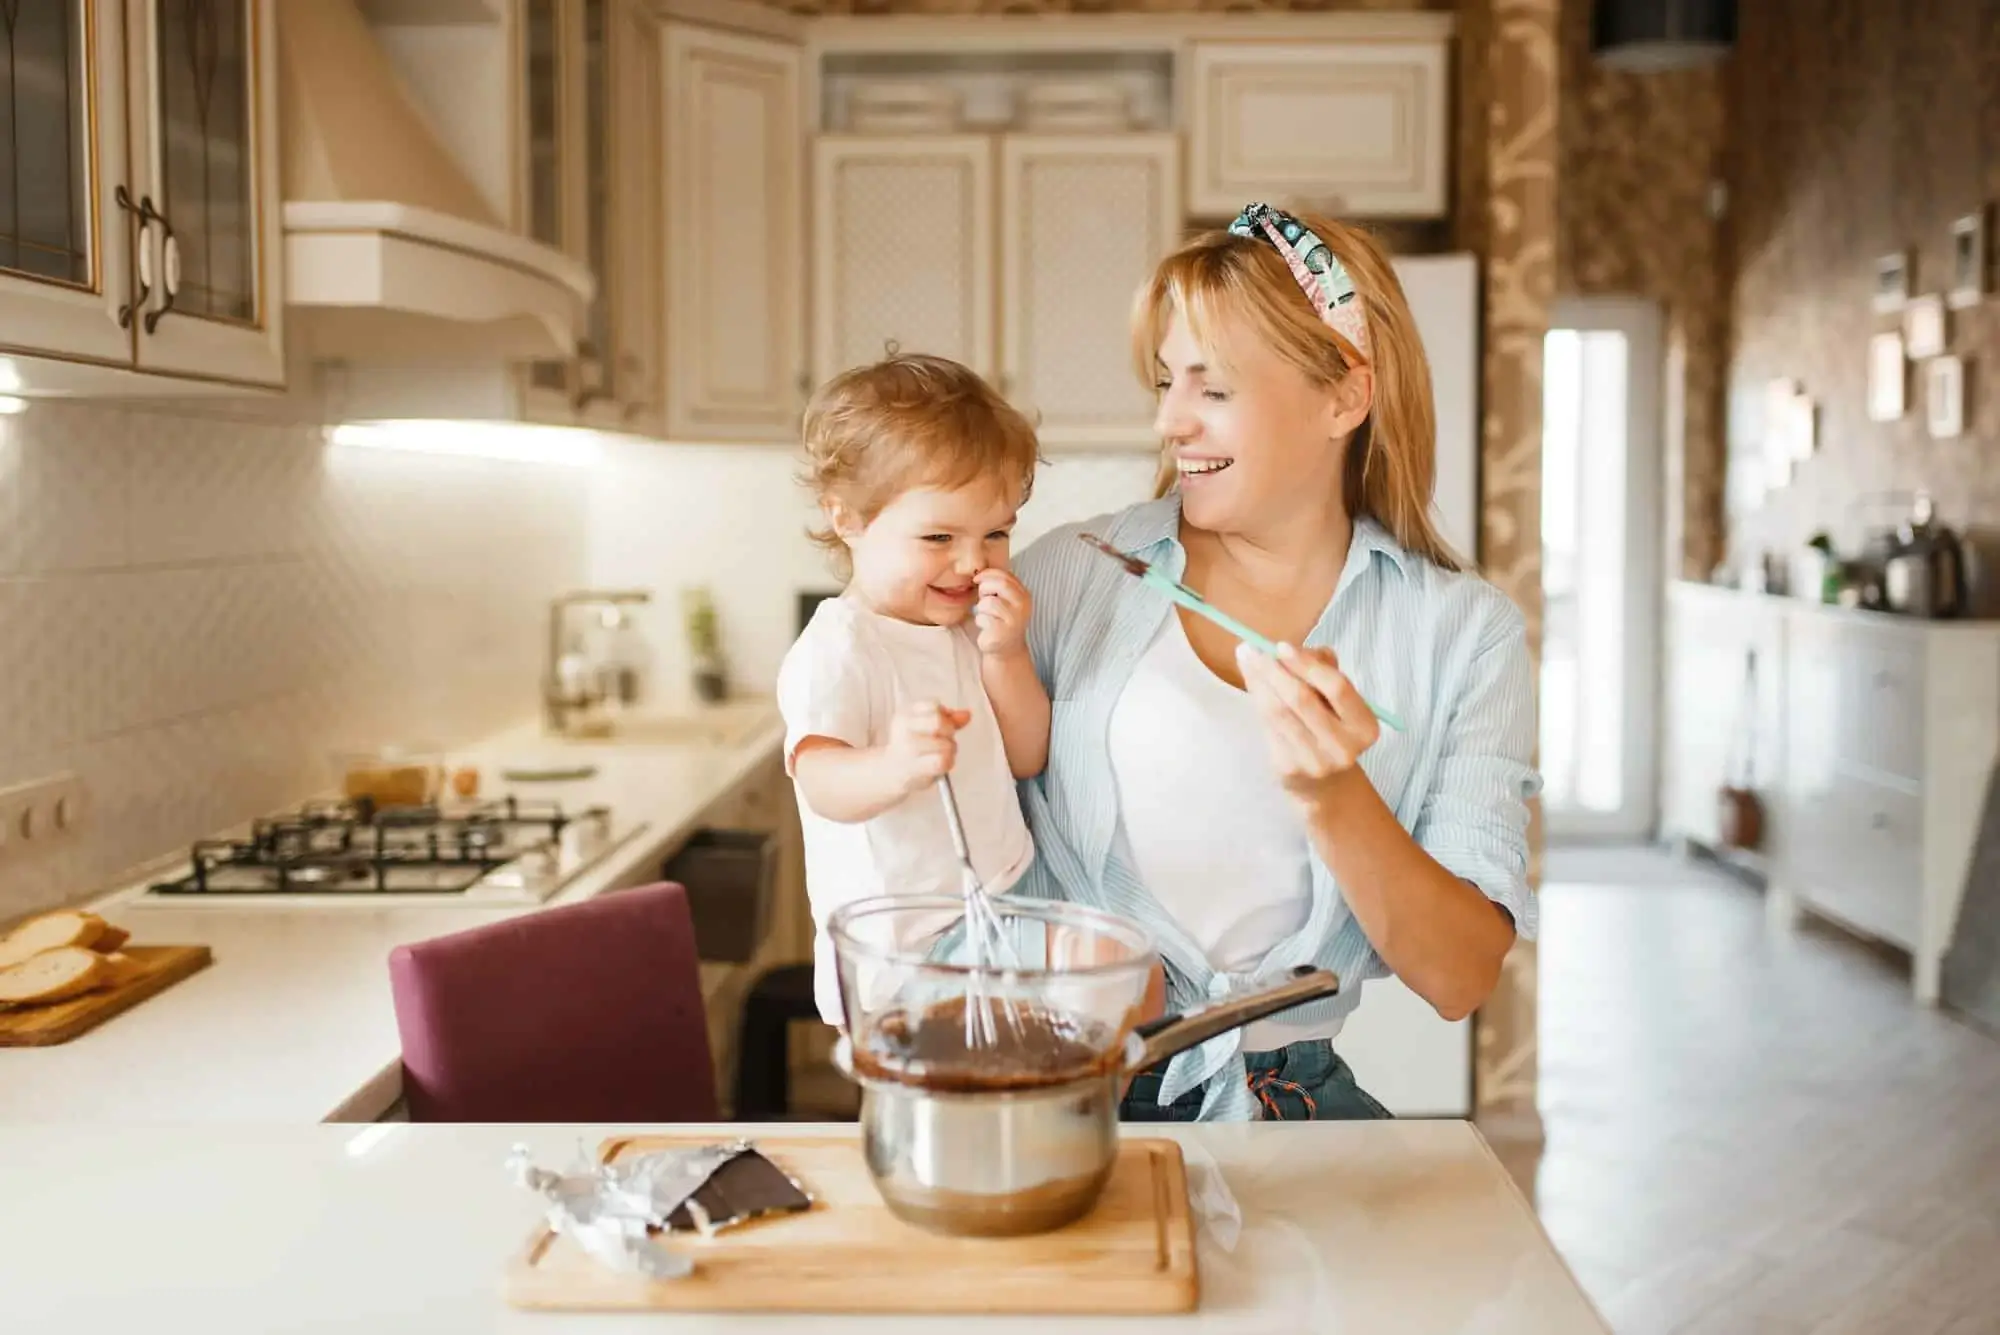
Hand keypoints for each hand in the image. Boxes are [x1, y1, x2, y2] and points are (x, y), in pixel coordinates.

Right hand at [885, 700, 969, 792]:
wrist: (892, 771)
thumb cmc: (913, 746)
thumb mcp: (926, 725)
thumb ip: (948, 718)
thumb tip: (967, 715)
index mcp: (905, 714)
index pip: (933, 705)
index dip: (944, 715)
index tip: (940, 725)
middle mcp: (904, 729)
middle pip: (938, 722)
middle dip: (949, 731)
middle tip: (944, 740)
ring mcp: (908, 748)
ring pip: (945, 744)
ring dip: (950, 750)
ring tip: (942, 753)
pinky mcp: (915, 767)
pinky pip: (942, 761)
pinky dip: (948, 762)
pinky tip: (942, 763)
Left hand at [973, 567, 1031, 659]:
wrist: (1006, 649)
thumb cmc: (1000, 620)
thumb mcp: (1003, 599)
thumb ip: (997, 585)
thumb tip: (979, 573)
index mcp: (1024, 595)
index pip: (1006, 575)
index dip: (988, 574)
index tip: (977, 579)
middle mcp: (1023, 606)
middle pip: (1000, 584)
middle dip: (985, 588)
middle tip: (982, 598)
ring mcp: (1014, 620)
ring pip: (989, 603)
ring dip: (981, 608)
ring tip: (987, 616)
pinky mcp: (1002, 633)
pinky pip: (983, 618)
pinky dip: (980, 621)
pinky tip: (987, 628)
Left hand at [1236, 642, 1380, 799]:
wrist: (1323, 781)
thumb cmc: (1331, 724)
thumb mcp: (1338, 698)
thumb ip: (1322, 668)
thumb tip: (1284, 650)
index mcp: (1365, 727)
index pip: (1337, 688)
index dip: (1307, 665)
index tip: (1281, 646)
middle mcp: (1343, 748)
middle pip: (1302, 699)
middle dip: (1273, 670)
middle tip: (1251, 649)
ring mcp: (1315, 761)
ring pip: (1278, 712)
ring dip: (1258, 681)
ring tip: (1245, 659)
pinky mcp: (1288, 768)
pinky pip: (1267, 726)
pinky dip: (1256, 699)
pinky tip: (1251, 683)